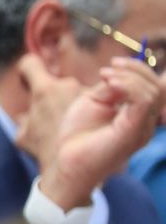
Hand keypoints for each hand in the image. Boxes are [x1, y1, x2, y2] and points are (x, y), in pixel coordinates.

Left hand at [19, 55, 163, 210]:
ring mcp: (142, 128)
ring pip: (153, 92)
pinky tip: (110, 83)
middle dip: (136, 69)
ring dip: (128, 76)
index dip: (140, 69)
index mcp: (138, 114)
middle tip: (108, 69)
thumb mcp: (94, 101)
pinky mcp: (133, 132)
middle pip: (157, 87)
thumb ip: (111, 87)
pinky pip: (144, 102)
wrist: (67, 160)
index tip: (114, 62)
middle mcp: (146, 122)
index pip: (154, 87)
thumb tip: (119, 73)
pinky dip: (128, 86)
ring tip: (105, 77)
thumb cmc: (78, 134)